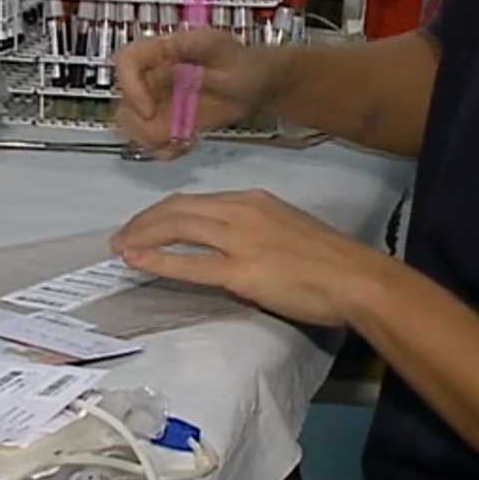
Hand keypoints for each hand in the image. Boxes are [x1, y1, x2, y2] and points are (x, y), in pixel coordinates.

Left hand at [112, 189, 388, 326]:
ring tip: (120, 246)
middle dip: (144, 220)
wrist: (357, 278)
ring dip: (143, 235)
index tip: (145, 224)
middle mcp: (242, 211)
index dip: (163, 211)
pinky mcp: (242, 271)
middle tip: (121, 235)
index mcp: (253, 200)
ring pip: (178, 227)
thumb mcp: (286, 229)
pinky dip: (159, 259)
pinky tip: (138, 260)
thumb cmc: (329, 261)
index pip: (196, 200)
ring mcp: (241, 240)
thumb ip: (254, 230)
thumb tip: (228, 244)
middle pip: (179, 208)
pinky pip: (191, 263)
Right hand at [114, 29, 276, 158]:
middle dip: (142, 125)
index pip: (127, 60)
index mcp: (163, 49)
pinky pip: (147, 138)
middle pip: (124, 100)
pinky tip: (184, 147)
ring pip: (131, 124)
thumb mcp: (223, 51)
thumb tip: (167, 59)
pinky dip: (161, 149)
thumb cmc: (244, 63)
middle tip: (172, 134)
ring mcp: (158, 98)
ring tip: (182, 142)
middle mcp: (153, 74)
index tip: (149, 111)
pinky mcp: (166, 119)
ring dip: (151, 140)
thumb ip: (195, 53)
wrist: (259, 85)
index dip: (130, 87)